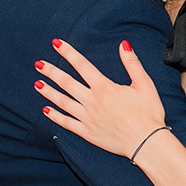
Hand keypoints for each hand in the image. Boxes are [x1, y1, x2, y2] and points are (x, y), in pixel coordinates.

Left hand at [36, 38, 168, 159]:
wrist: (146, 142)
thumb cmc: (148, 114)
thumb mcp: (144, 84)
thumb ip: (132, 63)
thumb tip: (124, 45)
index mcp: (104, 87)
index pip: (82, 65)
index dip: (68, 53)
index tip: (56, 44)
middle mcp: (92, 101)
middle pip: (66, 83)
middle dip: (51, 72)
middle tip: (39, 64)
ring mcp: (87, 118)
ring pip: (63, 102)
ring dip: (48, 92)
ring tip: (37, 84)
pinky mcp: (87, 133)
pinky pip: (67, 123)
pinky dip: (55, 116)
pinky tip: (46, 111)